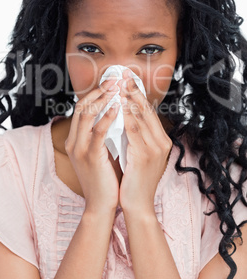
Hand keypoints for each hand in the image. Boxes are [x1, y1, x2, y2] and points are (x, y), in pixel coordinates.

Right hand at [65, 79, 119, 214]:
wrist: (101, 205)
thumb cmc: (106, 177)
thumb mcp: (102, 151)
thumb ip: (104, 134)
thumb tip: (117, 113)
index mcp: (75, 140)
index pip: (82, 109)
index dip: (95, 93)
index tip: (110, 82)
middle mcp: (73, 142)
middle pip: (81, 107)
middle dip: (98, 90)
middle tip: (113, 79)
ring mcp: (79, 149)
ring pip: (87, 115)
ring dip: (102, 99)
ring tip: (116, 88)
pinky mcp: (90, 157)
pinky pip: (98, 132)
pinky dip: (107, 117)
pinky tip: (117, 107)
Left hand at [118, 73, 171, 214]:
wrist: (138, 204)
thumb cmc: (135, 177)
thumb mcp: (139, 152)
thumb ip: (136, 135)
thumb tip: (126, 114)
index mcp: (161, 140)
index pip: (149, 111)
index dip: (138, 93)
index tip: (127, 79)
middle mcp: (162, 142)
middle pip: (146, 110)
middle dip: (133, 90)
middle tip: (123, 75)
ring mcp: (155, 149)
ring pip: (140, 117)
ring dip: (128, 99)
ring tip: (118, 85)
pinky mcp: (145, 156)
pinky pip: (133, 131)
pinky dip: (125, 117)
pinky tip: (117, 107)